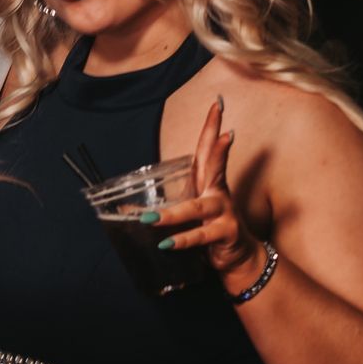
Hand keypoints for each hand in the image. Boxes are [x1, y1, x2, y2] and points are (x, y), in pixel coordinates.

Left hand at [149, 96, 263, 283]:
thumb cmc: (210, 230)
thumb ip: (164, 207)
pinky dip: (182, 239)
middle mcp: (217, 193)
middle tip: (224, 130)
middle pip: (216, 164)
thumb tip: (124, 210)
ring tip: (149, 218)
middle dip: (218, 144)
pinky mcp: (225, 233)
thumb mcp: (189, 215)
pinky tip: (166, 243)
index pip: (208, 150)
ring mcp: (223, 213)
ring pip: (196, 209)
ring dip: (172, 214)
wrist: (238, 259)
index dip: (211, 128)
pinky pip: (200, 236)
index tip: (216, 104)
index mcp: (207, 183)